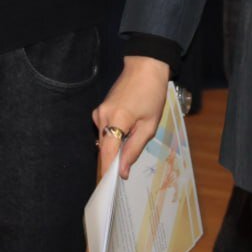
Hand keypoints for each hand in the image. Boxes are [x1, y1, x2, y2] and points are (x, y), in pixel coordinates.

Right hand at [93, 56, 169, 179]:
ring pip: (105, 139)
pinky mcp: (100, 109)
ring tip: (133, 140)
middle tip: (128, 167)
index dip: (110, 171)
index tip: (114, 185)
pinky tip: (128, 129)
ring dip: (116, 146)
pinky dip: (115, 135)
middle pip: (105, 148)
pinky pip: (105, 129)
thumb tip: (123, 170)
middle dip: (115, 159)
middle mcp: (101, 117)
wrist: (145, 66)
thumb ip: (134, 148)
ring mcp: (99, 112)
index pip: (107, 154)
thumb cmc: (152, 94)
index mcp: (115, 120)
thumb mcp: (149, 124)